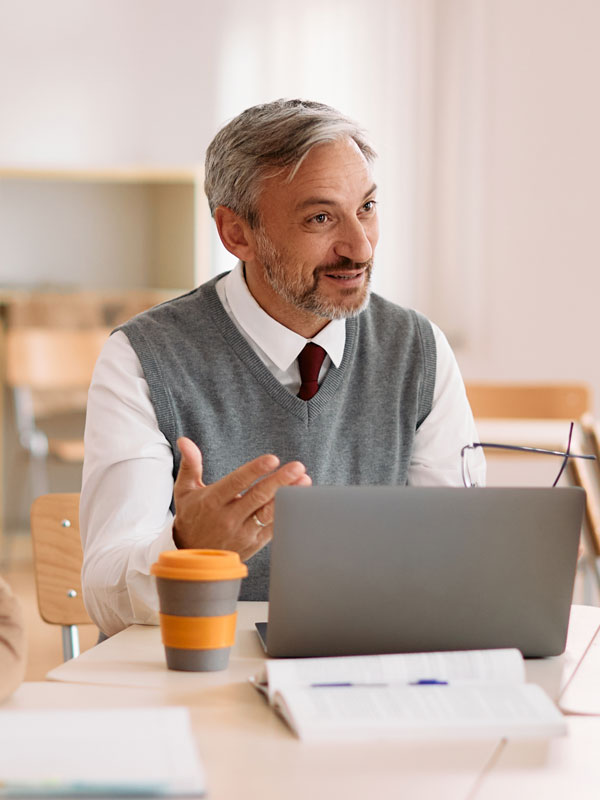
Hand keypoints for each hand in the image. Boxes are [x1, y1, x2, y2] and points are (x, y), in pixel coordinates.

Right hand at [172, 437, 311, 560]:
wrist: (193, 558)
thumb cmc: (191, 517)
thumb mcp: (185, 491)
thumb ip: (190, 465)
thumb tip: (185, 441)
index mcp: (213, 501)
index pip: (237, 482)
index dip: (255, 470)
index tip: (272, 459)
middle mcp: (228, 517)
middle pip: (258, 496)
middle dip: (280, 480)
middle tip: (298, 467)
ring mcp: (242, 532)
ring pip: (269, 513)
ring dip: (288, 496)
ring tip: (304, 481)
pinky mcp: (254, 543)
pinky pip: (274, 528)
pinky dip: (287, 513)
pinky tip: (300, 500)